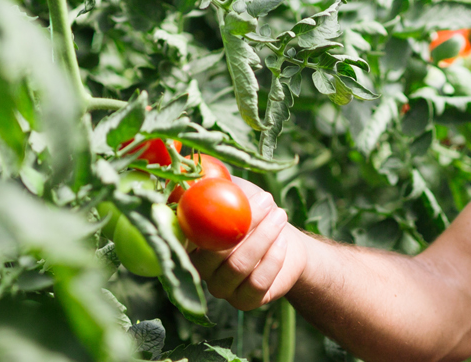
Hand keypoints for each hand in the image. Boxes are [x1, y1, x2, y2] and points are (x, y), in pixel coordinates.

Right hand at [188, 176, 309, 310]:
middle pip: (213, 253)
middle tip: (267, 199)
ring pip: (237, 267)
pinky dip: (272, 259)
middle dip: (244, 224)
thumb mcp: (233, 189)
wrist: (285, 238)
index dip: (203, 218)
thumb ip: (210, 181)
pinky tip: (283, 240)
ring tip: (280, 214)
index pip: (185, 236)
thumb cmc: (252, 209)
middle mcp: (198, 270)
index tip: (227, 194)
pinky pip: (257, 283)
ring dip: (263, 237)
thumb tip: (190, 168)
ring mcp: (220, 289)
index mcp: (188, 243)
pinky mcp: (244, 302)